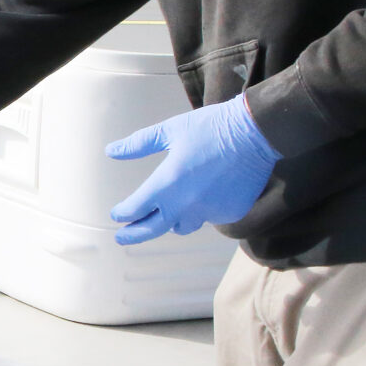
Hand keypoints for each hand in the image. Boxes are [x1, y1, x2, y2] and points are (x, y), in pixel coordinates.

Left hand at [106, 94, 279, 245]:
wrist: (254, 133)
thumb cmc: (209, 127)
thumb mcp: (169, 130)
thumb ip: (138, 145)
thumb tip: (110, 151)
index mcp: (167, 184)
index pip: (136, 208)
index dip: (123, 213)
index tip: (117, 215)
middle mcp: (186, 204)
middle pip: (153, 229)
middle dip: (134, 234)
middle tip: (121, 238)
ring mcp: (210, 212)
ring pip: (183, 225)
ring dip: (172, 221)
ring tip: (165, 213)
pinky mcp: (230, 213)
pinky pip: (208, 217)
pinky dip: (202, 209)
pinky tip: (206, 191)